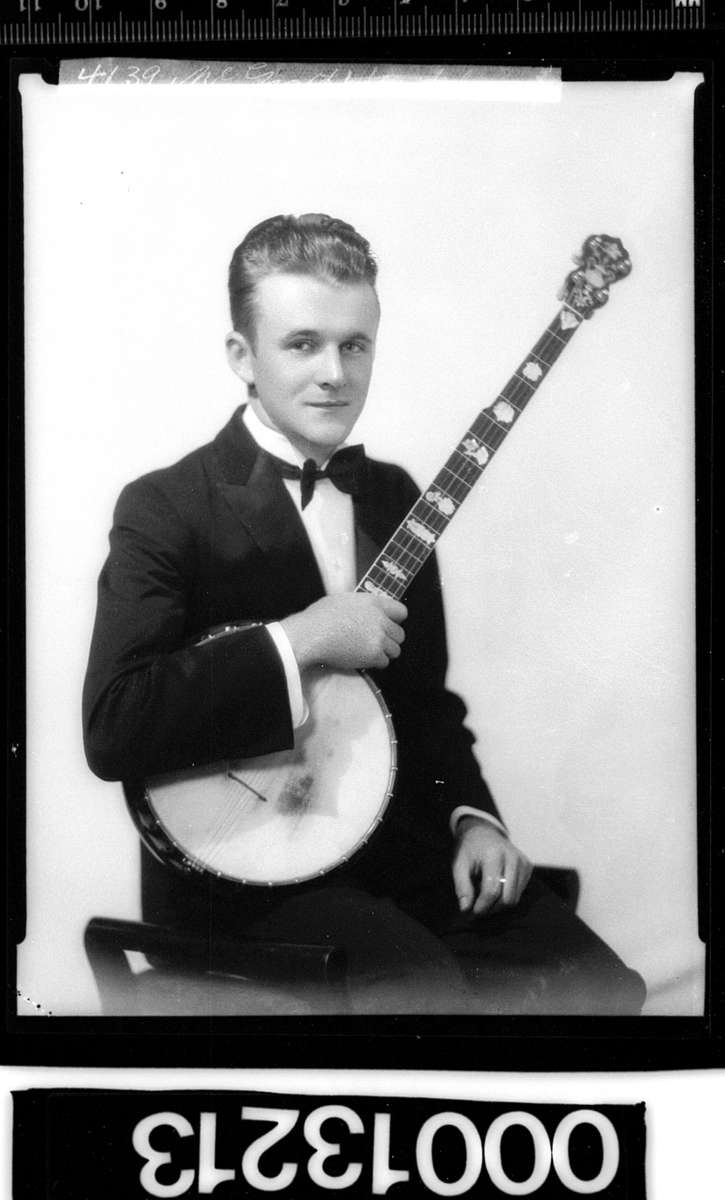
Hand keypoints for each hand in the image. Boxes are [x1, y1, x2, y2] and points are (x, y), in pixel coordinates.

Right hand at [280, 593, 406, 671]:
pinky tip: (362, 659)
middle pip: (400, 634)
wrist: (311, 634)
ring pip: (395, 650)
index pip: (401, 611)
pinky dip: (375, 663)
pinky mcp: (373, 654)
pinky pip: (384, 662)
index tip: (387, 626)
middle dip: (390, 639)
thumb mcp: (344, 600)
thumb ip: (362, 606)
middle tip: (375, 643)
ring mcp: (378, 637)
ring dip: (384, 653)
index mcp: (374, 602)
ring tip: (368, 652)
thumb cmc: (320, 616)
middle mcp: (380, 619)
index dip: (395, 620)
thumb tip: (367, 613)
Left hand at [452, 818, 531, 915]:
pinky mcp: (528, 866)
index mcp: (494, 854)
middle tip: (478, 908)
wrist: (484, 832)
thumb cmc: (470, 850)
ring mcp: (523, 861)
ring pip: (515, 898)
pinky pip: (520, 893)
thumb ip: (462, 886)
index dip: (482, 906)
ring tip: (485, 897)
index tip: (471, 912)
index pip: (492, 890)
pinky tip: (496, 888)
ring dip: (499, 905)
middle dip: (492, 908)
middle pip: (507, 898)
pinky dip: (506, 896)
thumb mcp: (459, 864)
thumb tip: (466, 909)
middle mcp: (513, 857)